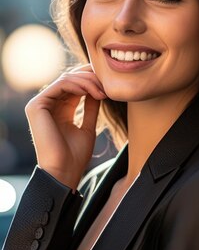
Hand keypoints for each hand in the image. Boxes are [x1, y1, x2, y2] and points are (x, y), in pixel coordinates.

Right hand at [25, 65, 106, 189]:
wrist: (64, 171)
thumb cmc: (75, 157)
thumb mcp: (88, 127)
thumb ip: (91, 107)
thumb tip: (100, 90)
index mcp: (59, 110)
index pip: (75, 86)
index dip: (92, 81)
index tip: (110, 86)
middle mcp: (48, 105)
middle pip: (70, 79)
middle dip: (91, 78)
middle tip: (108, 86)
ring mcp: (40, 105)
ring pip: (66, 79)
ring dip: (88, 82)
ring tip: (103, 92)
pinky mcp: (37, 106)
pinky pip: (60, 85)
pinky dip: (79, 85)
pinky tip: (93, 92)